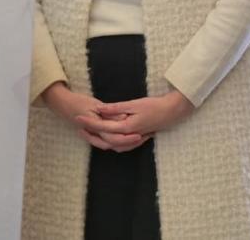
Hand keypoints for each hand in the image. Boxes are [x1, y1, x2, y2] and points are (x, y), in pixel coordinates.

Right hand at [41, 82, 147, 152]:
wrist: (61, 103)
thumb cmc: (77, 102)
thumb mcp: (94, 105)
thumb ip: (109, 113)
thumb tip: (124, 118)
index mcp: (96, 128)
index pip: (114, 137)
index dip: (128, 138)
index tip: (140, 134)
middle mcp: (95, 135)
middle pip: (115, 144)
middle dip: (130, 142)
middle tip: (145, 137)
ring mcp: (93, 136)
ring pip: (111, 144)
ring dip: (125, 143)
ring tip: (140, 137)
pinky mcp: (93, 133)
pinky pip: (106, 141)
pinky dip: (117, 140)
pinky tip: (126, 136)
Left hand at [74, 91, 194, 145]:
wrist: (172, 112)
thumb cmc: (154, 106)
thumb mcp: (134, 104)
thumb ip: (116, 108)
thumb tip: (99, 109)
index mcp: (126, 128)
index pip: (103, 127)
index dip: (89, 122)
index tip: (78, 117)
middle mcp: (129, 137)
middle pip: (104, 139)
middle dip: (90, 133)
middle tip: (78, 125)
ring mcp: (133, 139)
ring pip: (112, 145)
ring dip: (99, 139)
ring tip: (87, 131)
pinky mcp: (137, 138)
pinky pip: (121, 145)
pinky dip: (112, 143)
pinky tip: (107, 137)